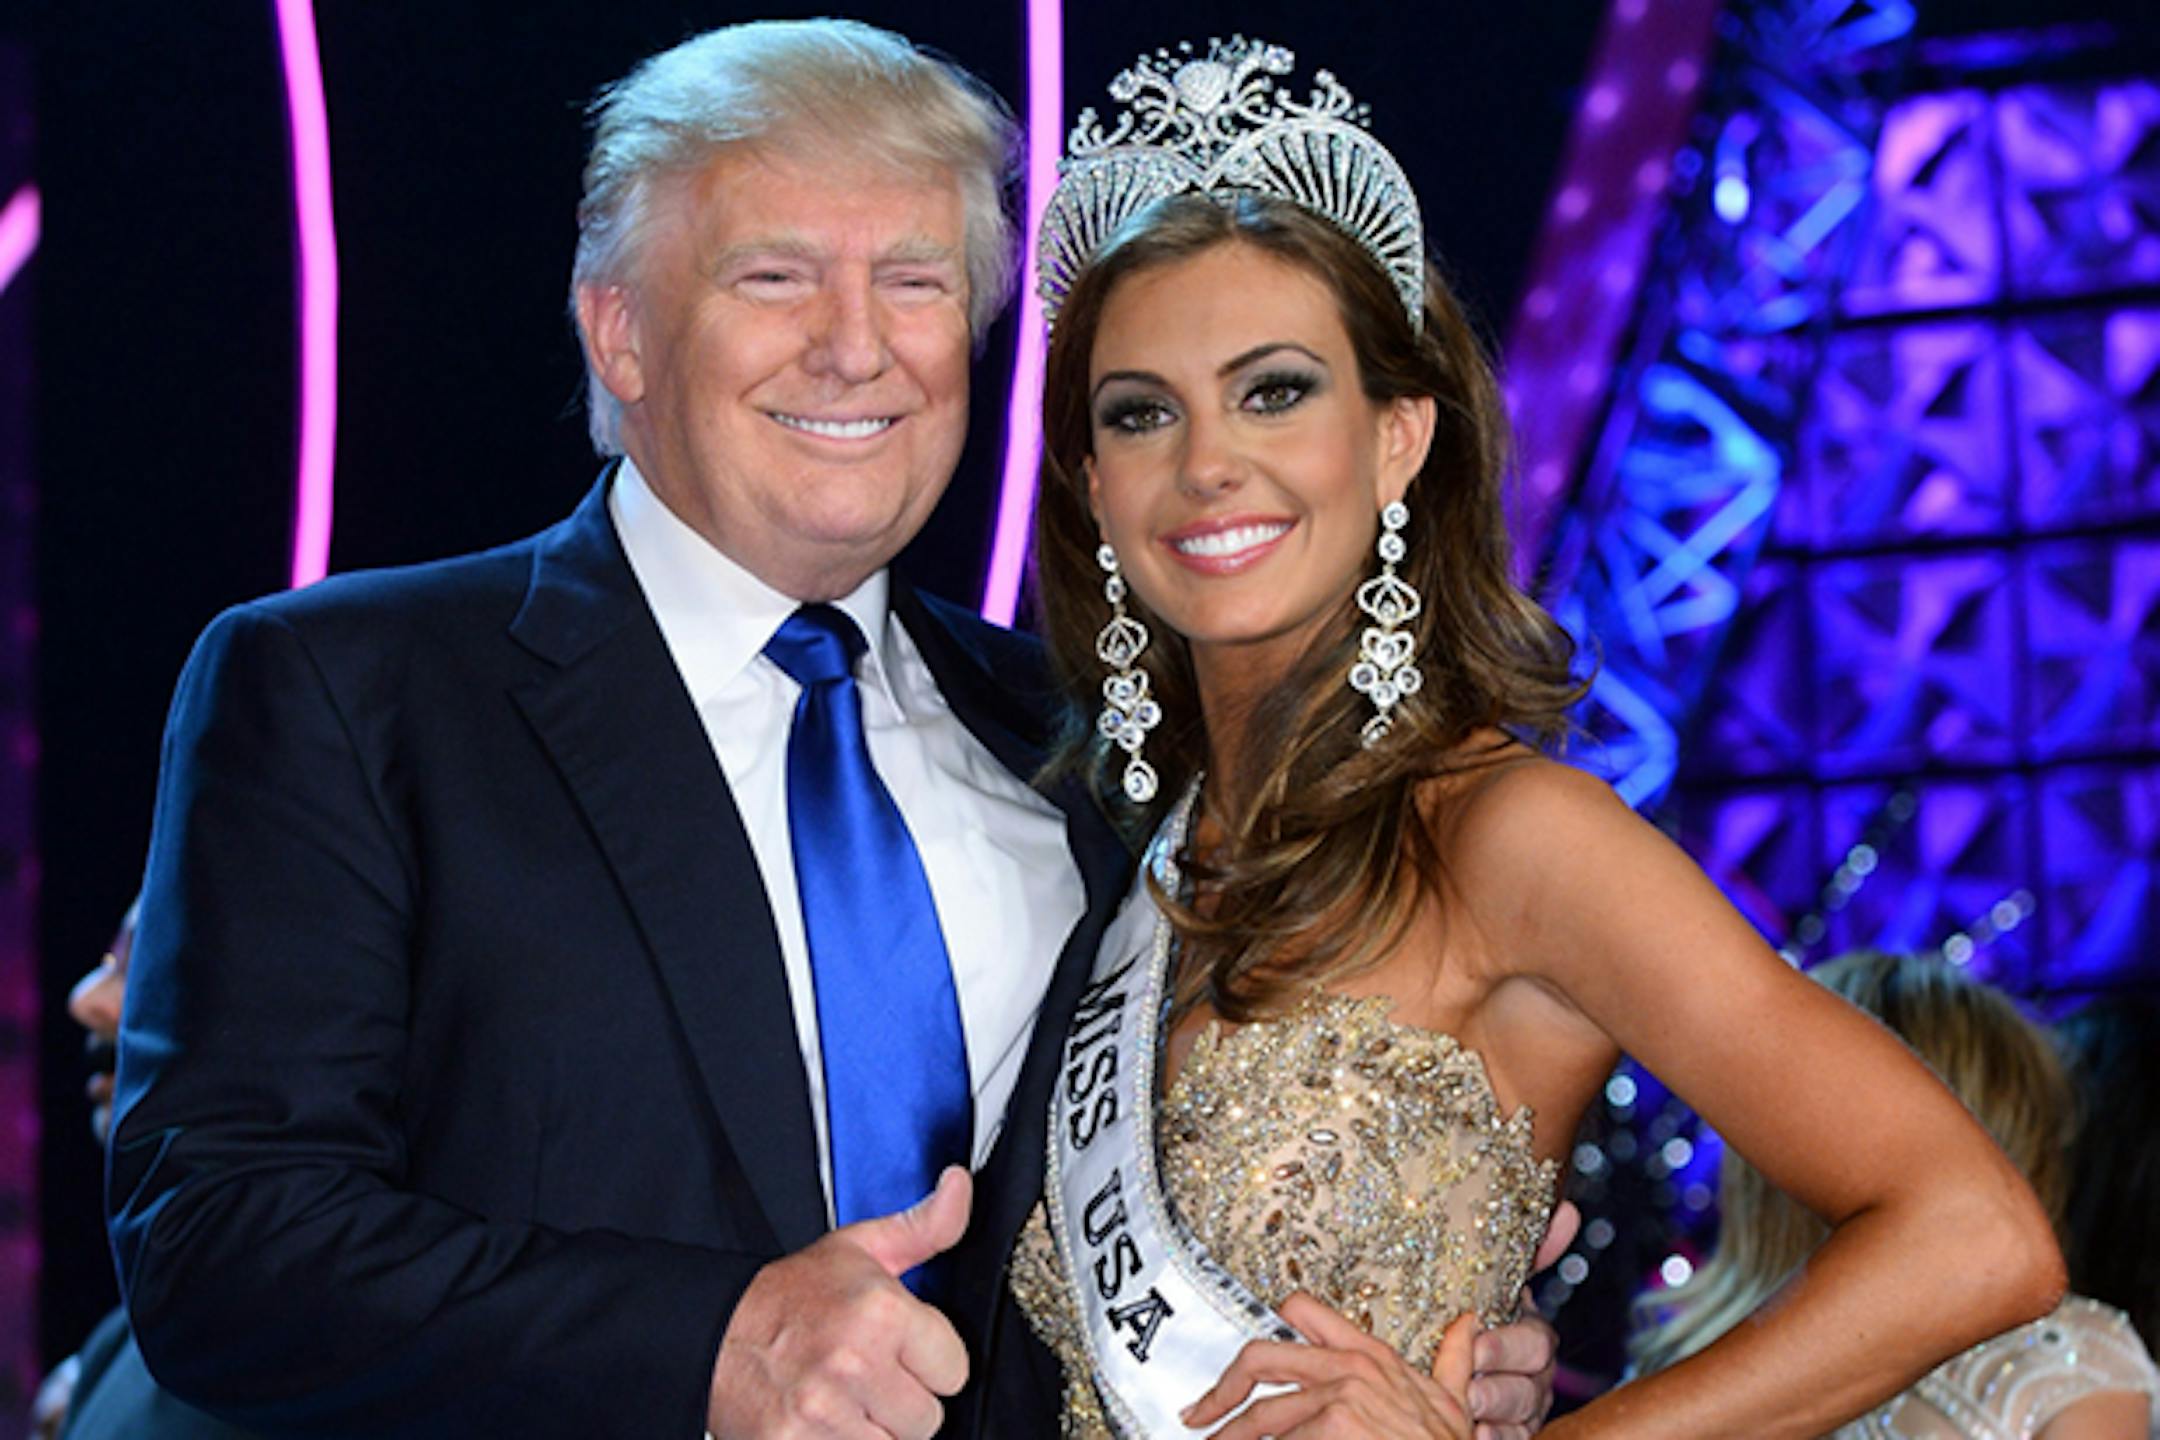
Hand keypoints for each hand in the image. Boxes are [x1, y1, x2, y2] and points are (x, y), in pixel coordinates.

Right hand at [707, 1166, 971, 1438]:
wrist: (715, 1331)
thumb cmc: (793, 1295)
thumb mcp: (861, 1249)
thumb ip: (925, 1226)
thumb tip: (960, 1186)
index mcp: (881, 1312)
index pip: (955, 1370)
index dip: (930, 1363)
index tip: (901, 1353)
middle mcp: (855, 1362)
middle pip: (927, 1419)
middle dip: (902, 1403)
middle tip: (868, 1379)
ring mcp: (823, 1413)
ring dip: (874, 1433)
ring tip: (846, 1401)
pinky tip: (826, 1425)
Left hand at [1182, 1291, 1473, 1438]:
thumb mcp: (1457, 1401)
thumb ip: (1454, 1360)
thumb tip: (1469, 1322)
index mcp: (1371, 1354)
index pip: (1302, 1313)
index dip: (1265, 1329)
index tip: (1241, 1360)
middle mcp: (1349, 1368)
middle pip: (1259, 1358)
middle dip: (1220, 1391)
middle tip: (1199, 1417)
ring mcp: (1337, 1399)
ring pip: (1258, 1415)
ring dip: (1230, 1437)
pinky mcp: (1330, 1428)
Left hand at [1467, 1200, 1577, 1438]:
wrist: (1443, 1356)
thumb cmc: (1470, 1314)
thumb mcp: (1489, 1281)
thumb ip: (1528, 1250)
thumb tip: (1568, 1209)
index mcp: (1531, 1335)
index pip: (1536, 1341)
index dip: (1507, 1345)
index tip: (1475, 1343)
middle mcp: (1535, 1375)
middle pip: (1530, 1386)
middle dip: (1498, 1386)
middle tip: (1468, 1386)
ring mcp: (1524, 1409)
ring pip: (1520, 1418)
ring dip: (1492, 1415)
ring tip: (1466, 1414)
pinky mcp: (1512, 1434)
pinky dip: (1493, 1439)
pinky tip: (1473, 1436)